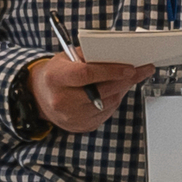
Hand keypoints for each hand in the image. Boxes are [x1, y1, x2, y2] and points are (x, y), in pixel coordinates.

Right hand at [23, 48, 147, 134]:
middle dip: (124, 80)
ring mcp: (70, 116)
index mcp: (56, 78)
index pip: (86, 74)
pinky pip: (105, 114)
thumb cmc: (57, 74)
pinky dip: (114, 101)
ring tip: (129, 79)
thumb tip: (120, 55)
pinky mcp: (80, 126)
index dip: (111, 71)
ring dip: (122, 91)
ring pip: (107, 104)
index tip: (130, 68)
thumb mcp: (67, 57)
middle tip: (140, 71)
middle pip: (101, 91)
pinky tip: (116, 92)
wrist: (40, 97)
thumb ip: (90, 55)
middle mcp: (61, 100)